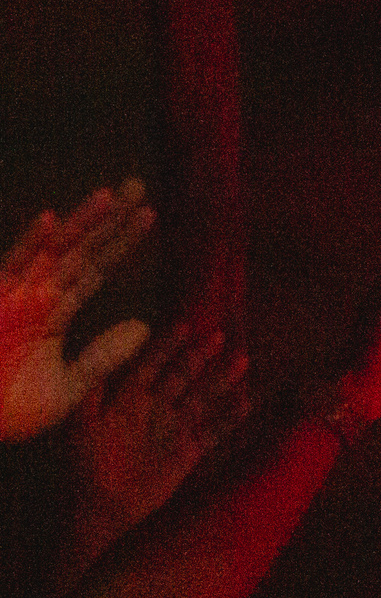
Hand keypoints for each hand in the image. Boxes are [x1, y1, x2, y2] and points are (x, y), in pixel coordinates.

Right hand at [0, 181, 155, 438]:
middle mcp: (33, 296)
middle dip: (107, 220)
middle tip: (138, 186)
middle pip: (79, 250)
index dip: (121, 244)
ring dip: (79, 224)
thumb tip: (145, 327)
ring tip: (110, 196)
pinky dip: (29, 245)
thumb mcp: (69, 388)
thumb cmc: (9, 411)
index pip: (95, 270)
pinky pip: (12, 267)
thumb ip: (104, 357)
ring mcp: (10, 296)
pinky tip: (51, 221)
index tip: (150, 216)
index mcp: (53, 313)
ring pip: (51, 252)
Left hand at [71, 323, 249, 531]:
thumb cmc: (87, 465)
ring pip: (202, 398)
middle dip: (199, 357)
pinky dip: (230, 417)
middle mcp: (155, 409)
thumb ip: (94, 393)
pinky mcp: (190, 451)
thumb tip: (106, 359)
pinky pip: (214, 430)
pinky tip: (246, 402)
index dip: (165, 346)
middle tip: (219, 337)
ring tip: (241, 362)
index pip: (149, 365)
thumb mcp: (82, 425)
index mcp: (128, 399)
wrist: (104, 507)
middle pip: (181, 376)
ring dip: (221, 380)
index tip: (184, 326)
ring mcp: (174, 429)